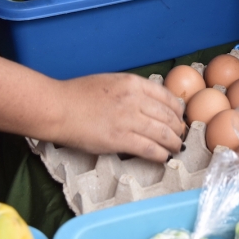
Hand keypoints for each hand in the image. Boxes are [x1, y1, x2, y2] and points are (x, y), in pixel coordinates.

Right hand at [57, 73, 184, 161]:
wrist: (58, 107)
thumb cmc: (77, 94)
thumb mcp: (110, 81)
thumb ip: (130, 90)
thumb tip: (147, 103)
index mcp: (132, 83)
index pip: (166, 96)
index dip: (176, 110)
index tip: (178, 117)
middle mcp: (134, 99)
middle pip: (168, 116)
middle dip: (178, 128)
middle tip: (180, 135)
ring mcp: (128, 119)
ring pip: (163, 133)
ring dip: (173, 142)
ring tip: (176, 148)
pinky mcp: (120, 139)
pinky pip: (149, 148)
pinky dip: (160, 154)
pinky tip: (163, 157)